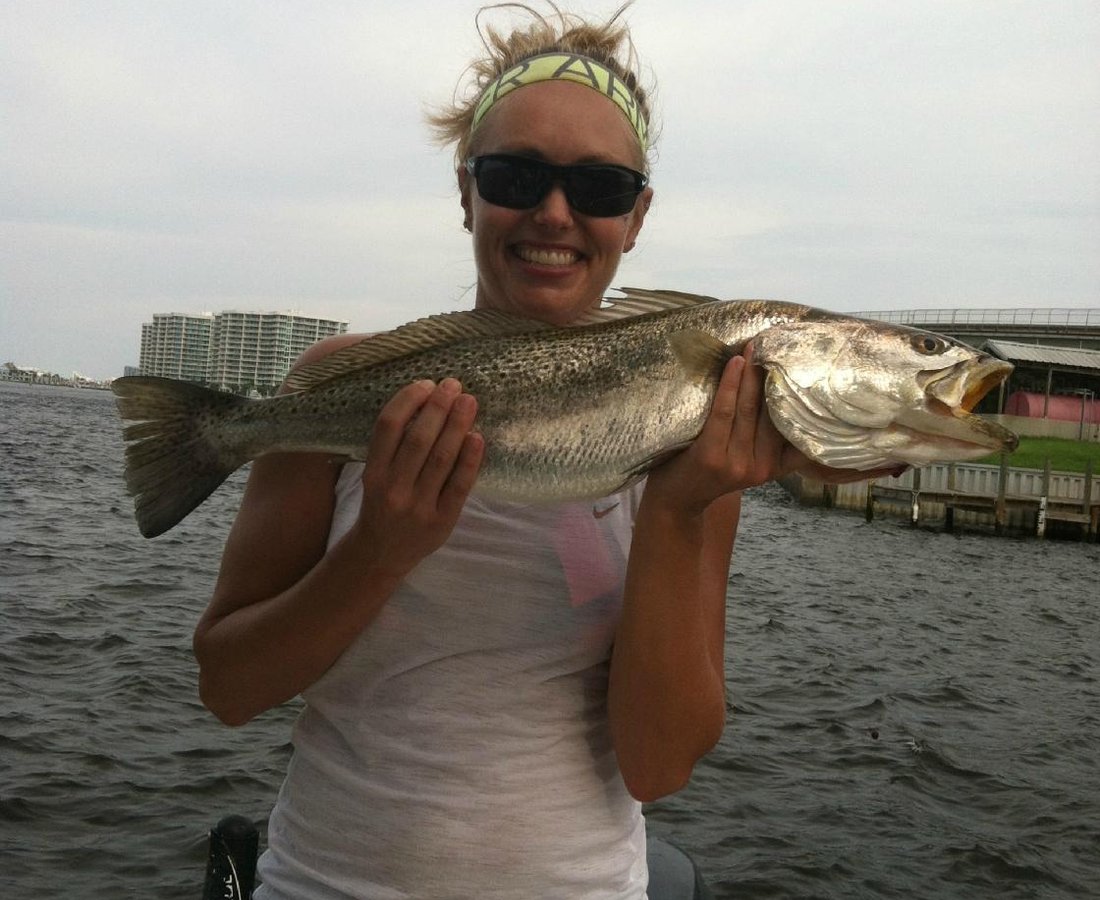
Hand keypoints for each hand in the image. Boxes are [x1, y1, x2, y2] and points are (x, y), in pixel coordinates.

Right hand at [350, 378, 483, 577]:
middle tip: (454, 385)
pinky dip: (469, 460)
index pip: (388, 427)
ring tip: (469, 401)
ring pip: (441, 458)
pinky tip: (477, 437)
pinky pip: (459, 486)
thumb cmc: (382, 505)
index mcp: (373, 472)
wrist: (381, 555)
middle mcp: (393, 488)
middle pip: (418, 439)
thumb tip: (428, 404)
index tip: (426, 384)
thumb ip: (394, 447)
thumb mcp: (376, 476)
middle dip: (438, 407)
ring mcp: (418, 506)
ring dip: (457, 425)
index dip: (408, 400)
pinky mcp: (441, 522)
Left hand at [646, 344, 890, 513]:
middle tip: (780, 345)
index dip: (807, 398)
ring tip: (758, 347)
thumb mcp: (752, 460)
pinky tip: (736, 362)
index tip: (813, 367)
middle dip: (777, 376)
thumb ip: (771, 437)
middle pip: (774, 413)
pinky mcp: (711, 456)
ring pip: (750, 409)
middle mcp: (763, 467)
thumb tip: (790, 387)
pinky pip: (725, 412)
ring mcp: (737, 464)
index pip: (801, 430)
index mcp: (778, 467)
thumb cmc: (714, 469)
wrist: (678, 500)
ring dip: (753, 374)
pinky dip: (731, 384)